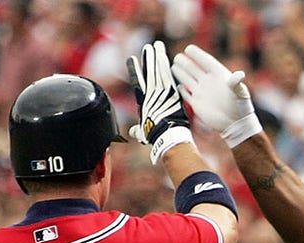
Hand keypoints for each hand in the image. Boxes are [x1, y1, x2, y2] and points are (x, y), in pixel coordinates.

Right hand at [127, 40, 191, 163]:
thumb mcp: (143, 132)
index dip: (135, 70)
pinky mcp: (171, 91)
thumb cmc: (154, 135)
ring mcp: (161, 91)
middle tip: (149, 47)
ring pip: (158, 71)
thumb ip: (138, 130)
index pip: (138, 80)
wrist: (167, 135)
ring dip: (157, 57)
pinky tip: (164, 56)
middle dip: (149, 59)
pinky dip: (165, 65)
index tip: (132, 59)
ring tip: (157, 46)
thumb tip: (134, 132)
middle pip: (150, 72)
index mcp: (143, 100)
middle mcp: (151, 93)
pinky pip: (167, 75)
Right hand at [171, 44, 261, 146]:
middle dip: (185, 63)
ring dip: (181, 74)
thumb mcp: (241, 93)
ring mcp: (202, 93)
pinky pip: (187, 95)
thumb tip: (240, 75)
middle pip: (194, 69)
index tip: (188, 48)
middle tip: (177, 57)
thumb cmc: (241, 106)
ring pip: (188, 80)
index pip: (206, 62)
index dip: (197, 55)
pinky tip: (176, 86)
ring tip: (173, 66)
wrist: (236, 124)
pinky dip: (181, 91)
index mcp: (218, 76)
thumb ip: (236, 83)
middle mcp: (209, 82)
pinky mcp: (198, 104)